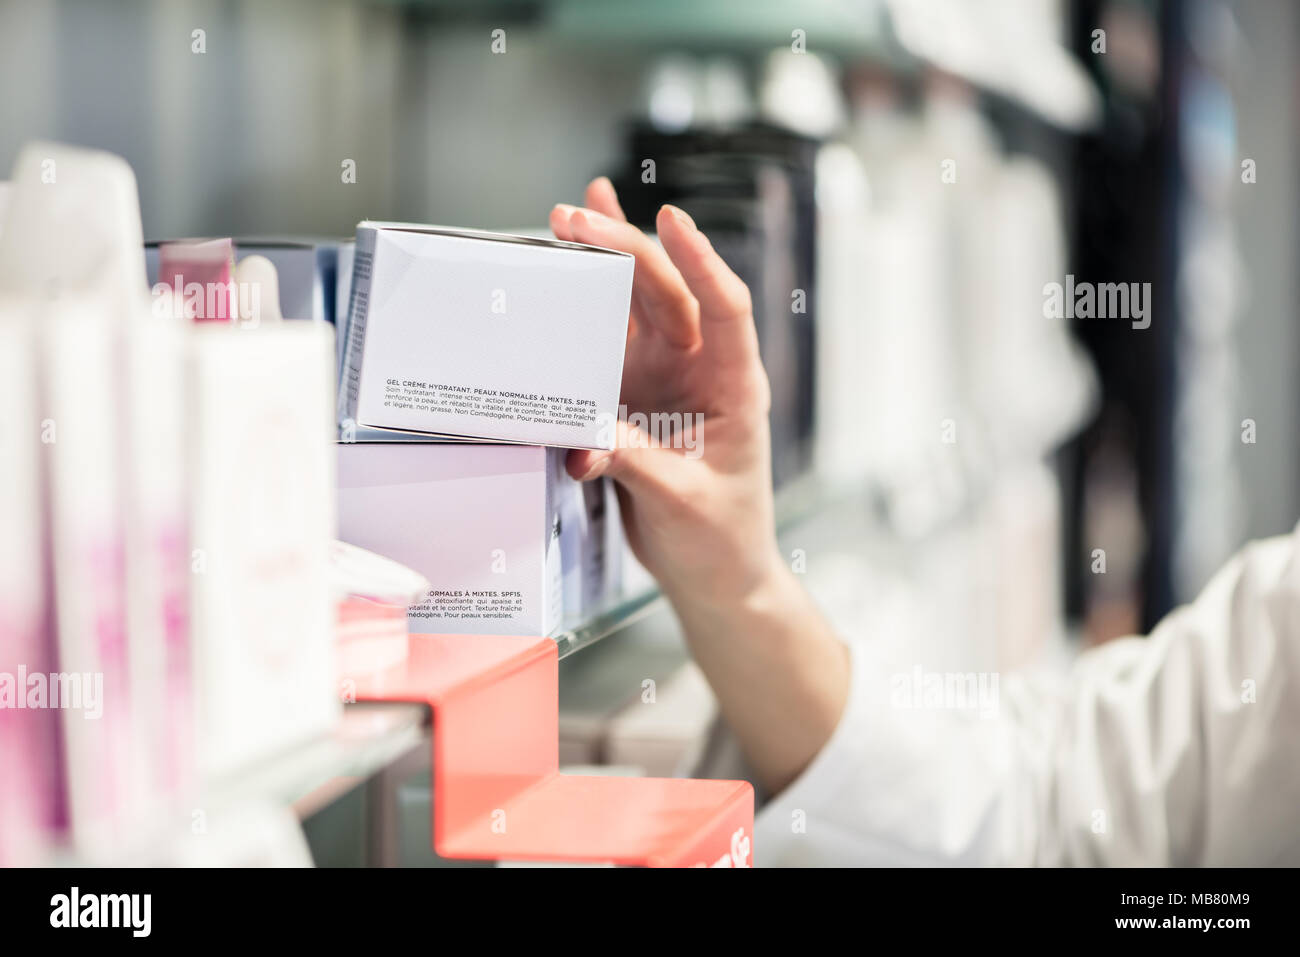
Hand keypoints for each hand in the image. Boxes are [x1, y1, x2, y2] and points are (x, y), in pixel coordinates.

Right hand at [550, 177, 783, 606]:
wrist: (715, 574)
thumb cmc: (720, 539)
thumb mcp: (681, 501)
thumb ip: (635, 462)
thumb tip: (582, 438)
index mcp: (735, 385)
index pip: (726, 307)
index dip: (700, 261)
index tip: (670, 220)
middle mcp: (700, 370)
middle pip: (667, 294)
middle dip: (625, 250)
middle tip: (575, 220)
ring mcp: (663, 379)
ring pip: (634, 306)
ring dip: (602, 263)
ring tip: (564, 218)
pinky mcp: (630, 397)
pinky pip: (605, 341)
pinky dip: (585, 303)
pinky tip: (570, 259)